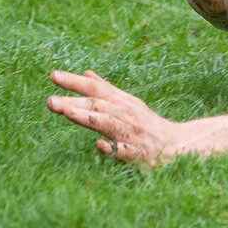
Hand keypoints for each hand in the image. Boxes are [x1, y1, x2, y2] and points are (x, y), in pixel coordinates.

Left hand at [46, 69, 181, 165]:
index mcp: (121, 102)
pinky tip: (99, 146)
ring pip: (108, 124)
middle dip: (74, 102)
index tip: (53, 76)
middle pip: (97, 105)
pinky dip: (112, 148)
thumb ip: (106, 89)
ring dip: (88, 118)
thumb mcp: (128, 103)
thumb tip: (85, 73)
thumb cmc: (147, 124)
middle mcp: (125, 114)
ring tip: (68, 113)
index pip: (96, 88)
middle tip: (50, 102)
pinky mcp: (137, 153)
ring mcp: (131, 133)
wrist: (177, 145)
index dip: (74, 82)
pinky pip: (124, 151)